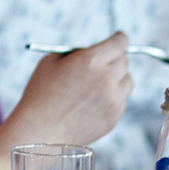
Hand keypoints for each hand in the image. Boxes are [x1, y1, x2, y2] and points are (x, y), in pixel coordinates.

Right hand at [8, 34, 134, 146]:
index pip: (119, 43)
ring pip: (127, 81)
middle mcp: (107, 79)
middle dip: (114, 59)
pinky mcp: (114, 117)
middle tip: (102, 63)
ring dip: (117, 78)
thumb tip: (94, 52)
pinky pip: (122, 100)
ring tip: (97, 84)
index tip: (118, 39)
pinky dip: (113, 97)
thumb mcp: (51, 62)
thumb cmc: (40, 93)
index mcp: (91, 60)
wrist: (40, 131)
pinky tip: (93, 101)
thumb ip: (76, 54)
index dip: (119, 39)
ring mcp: (113, 100)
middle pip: (124, 61)